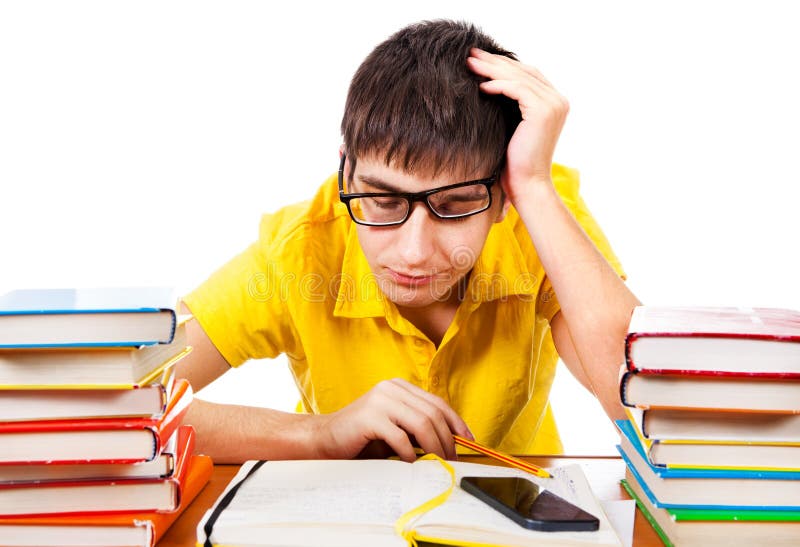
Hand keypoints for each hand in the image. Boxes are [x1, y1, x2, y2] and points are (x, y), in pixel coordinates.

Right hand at [312, 378, 471, 461]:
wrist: (325, 439)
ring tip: (438, 462)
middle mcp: (391, 388)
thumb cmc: (362, 438)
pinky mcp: (369, 417)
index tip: (468, 440)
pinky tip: (411, 463)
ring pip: (421, 423)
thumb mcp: (395, 427)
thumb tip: (450, 443)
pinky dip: (410, 453)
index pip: (437, 402)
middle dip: (447, 439)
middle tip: (452, 459)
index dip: (456, 421)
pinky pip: (400, 437)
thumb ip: (417, 427)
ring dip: (434, 446)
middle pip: (432, 413)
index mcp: (399, 387)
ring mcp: (380, 400)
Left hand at [466, 48, 568, 202]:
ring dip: (492, 69)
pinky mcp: (543, 111)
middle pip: (523, 71)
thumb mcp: (512, 127)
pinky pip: (517, 89)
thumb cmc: (515, 163)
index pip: (528, 74)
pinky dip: (498, 85)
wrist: (527, 185)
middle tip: (471, 54)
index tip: (479, 59)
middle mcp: (558, 101)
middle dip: (495, 61)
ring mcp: (554, 105)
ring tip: (470, 64)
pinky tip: (481, 86)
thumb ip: (510, 106)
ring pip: (519, 77)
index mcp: (554, 103)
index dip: (504, 65)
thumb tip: (488, 85)